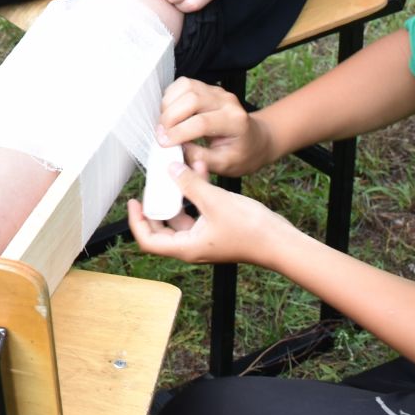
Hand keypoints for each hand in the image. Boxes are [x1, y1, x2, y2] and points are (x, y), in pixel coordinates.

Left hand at [127, 158, 292, 266]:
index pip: (148, 241)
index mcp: (186, 247)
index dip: (136, 221)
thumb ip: (190, 185)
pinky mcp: (216, 229)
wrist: (281, 241)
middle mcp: (192, 245)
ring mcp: (205, 238)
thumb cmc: (251, 231)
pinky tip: (200, 171)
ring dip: (180, 193)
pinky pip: (198, 210)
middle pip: (161, 227)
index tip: (134, 202)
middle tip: (153, 185)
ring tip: (181, 168)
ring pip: (181, 215)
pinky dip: (196, 193)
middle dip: (157, 203)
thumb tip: (171, 171)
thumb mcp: (215, 202)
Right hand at [156, 78, 276, 177]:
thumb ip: (201, 159)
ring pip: (186, 86)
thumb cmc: (242, 154)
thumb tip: (176, 150)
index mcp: (235, 122)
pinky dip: (171, 97)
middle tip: (161, 135)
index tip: (164, 144)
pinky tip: (170, 113)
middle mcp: (227, 101)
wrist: (255, 140)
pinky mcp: (207, 88)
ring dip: (169, 104)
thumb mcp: (225, 166)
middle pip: (192, 99)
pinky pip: (184, 84)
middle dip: (170, 117)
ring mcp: (217, 91)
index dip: (179, 133)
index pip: (201, 122)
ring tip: (165, 124)